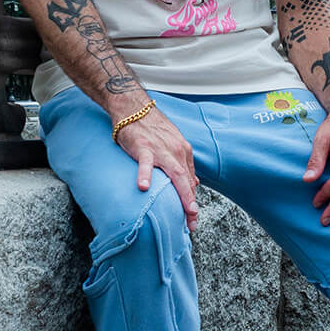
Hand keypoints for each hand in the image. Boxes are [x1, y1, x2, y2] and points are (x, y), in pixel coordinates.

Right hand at [115, 105, 199, 230]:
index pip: (190, 181)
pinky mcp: (143, 146)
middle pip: (187, 181)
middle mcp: (177, 151)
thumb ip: (183, 164)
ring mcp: (161, 149)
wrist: (134, 108)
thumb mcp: (172, 145)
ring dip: (182, 193)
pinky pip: (145, 162)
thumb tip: (194, 183)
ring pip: (175, 173)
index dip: (192, 201)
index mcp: (183, 151)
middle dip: (191, 203)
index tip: (193, 218)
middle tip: (192, 222)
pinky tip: (143, 187)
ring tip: (185, 211)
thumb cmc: (151, 127)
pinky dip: (145, 174)